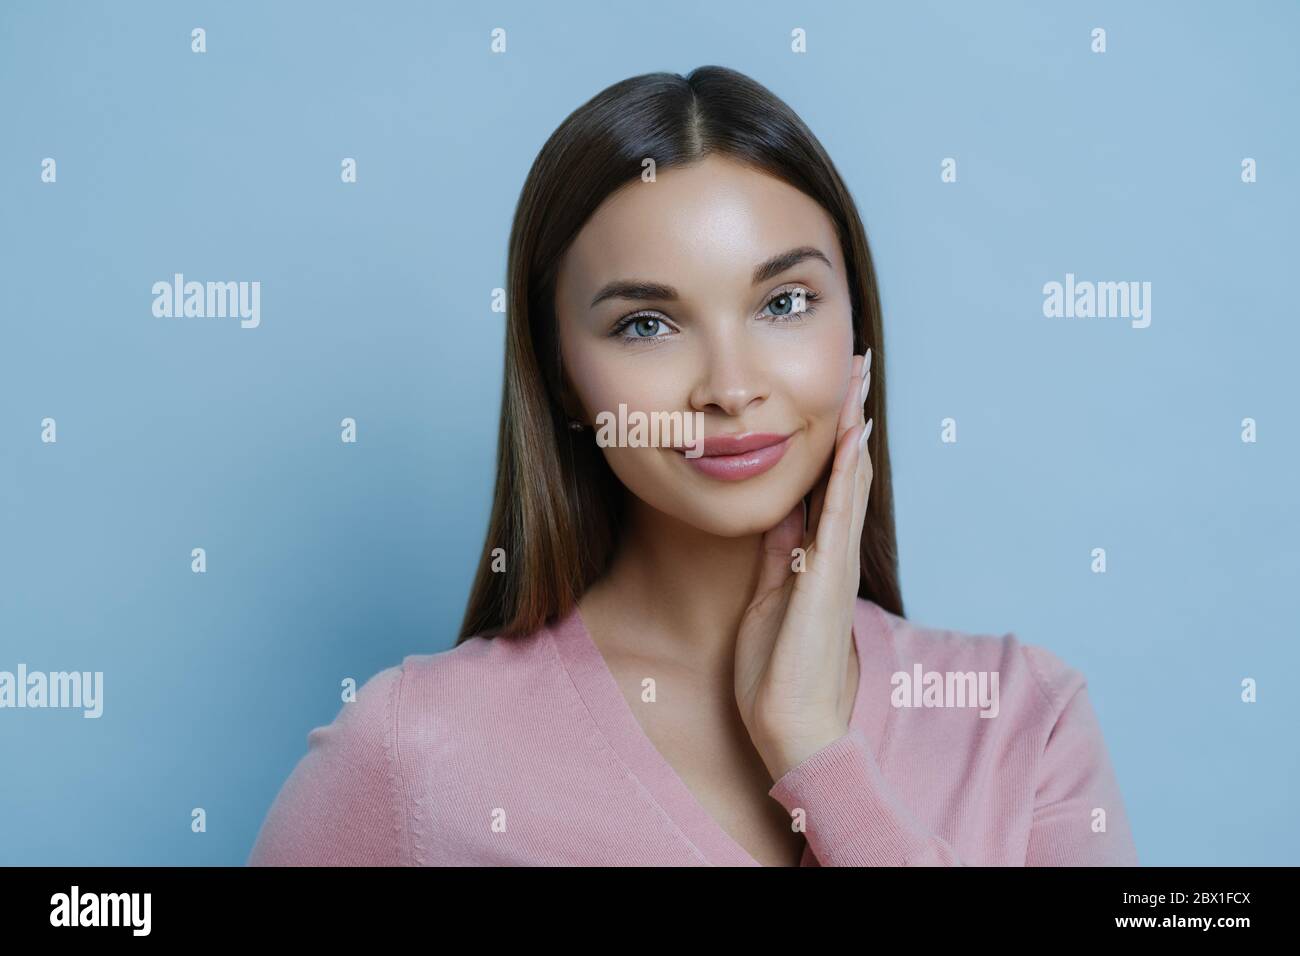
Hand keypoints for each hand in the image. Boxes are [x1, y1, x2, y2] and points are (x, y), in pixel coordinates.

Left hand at [734, 349, 873, 782]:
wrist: (792, 724)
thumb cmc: (779, 671)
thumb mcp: (770, 597)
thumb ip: (780, 554)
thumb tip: (782, 513)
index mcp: (817, 557)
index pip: (828, 484)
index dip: (833, 437)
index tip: (835, 393)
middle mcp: (834, 553)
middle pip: (846, 471)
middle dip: (850, 418)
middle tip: (858, 366)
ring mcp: (836, 563)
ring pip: (849, 482)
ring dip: (854, 429)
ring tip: (860, 381)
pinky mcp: (828, 578)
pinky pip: (839, 515)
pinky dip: (847, 473)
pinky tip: (853, 436)